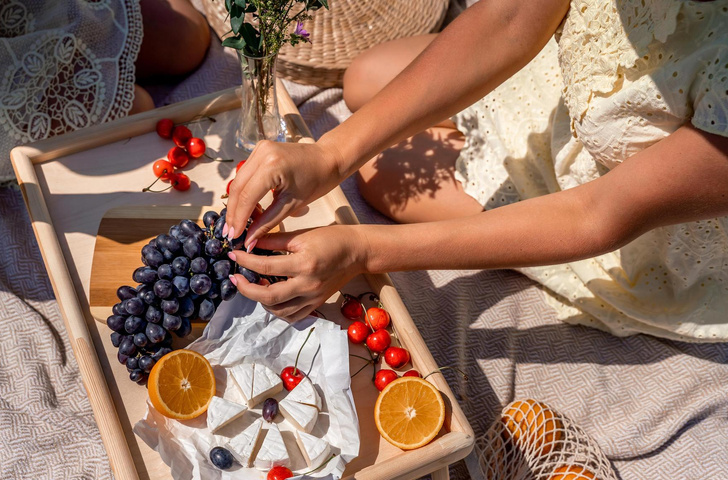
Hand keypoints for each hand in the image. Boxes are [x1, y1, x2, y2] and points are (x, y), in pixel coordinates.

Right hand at [226, 140, 343, 246]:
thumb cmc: (316, 181)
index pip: (247, 197)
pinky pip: (245, 174)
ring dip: (237, 203)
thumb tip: (249, 240)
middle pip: (237, 187)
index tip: (233, 236)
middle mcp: (262, 153)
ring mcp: (260, 148)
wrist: (328, 159)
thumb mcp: (291, 205)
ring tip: (238, 223)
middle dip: (233, 212)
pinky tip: (247, 207)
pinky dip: (244, 191)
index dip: (239, 219)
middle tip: (231, 233)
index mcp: (272, 166)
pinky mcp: (260, 149)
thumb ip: (267, 222)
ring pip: (238, 180)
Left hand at [228, 225, 367, 321]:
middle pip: (268, 296)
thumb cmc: (331, 239)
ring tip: (256, 286)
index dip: (245, 260)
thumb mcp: (302, 235)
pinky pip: (292, 315)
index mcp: (304, 264)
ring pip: (279, 311)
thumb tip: (250, 241)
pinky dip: (278, 309)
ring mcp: (313, 298)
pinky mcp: (316, 304)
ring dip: (262, 301)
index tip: (233, 255)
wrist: (358, 252)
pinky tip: (273, 297)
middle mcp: (308, 285)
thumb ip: (274, 239)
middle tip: (236, 279)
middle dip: (246, 289)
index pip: (265, 267)